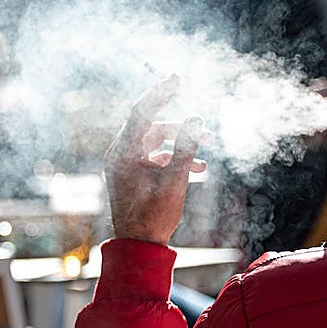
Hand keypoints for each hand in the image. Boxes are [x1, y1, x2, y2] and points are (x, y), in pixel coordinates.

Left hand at [105, 77, 207, 245]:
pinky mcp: (135, 175)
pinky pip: (156, 157)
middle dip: (179, 127)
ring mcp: (127, 165)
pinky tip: (199, 168)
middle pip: (151, 126)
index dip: (161, 93)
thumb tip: (196, 120)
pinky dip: (175, 158)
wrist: (138, 247)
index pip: (142, 112)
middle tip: (203, 128)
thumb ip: (186, 148)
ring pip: (156, 142)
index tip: (179, 79)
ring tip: (205, 150)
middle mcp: (121, 155)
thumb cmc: (152, 217)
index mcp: (123, 152)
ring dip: (181, 144)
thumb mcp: (175, 181)